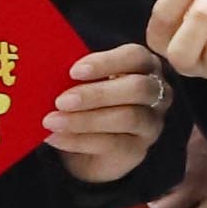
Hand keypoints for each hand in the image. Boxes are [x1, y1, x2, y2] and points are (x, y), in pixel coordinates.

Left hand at [47, 39, 172, 183]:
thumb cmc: (88, 103)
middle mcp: (157, 93)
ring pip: (128, 117)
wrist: (89, 149)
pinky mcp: (138, 150)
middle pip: (138, 88)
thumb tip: (49, 67)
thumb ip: (77, 75)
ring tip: (52, 121)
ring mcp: (151, 124)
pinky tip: (56, 137)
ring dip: (85, 119)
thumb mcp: (84, 83)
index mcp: (145, 66)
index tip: (74, 71)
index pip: (135, 57)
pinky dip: (79, 141)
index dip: (106, 62)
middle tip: (61, 101)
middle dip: (97, 94)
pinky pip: (113, 144)